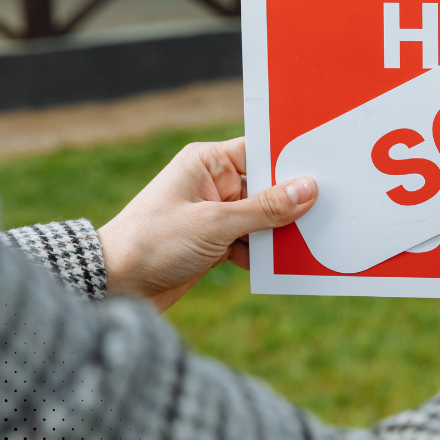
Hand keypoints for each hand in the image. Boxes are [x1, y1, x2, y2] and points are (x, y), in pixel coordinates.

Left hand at [97, 138, 316, 311]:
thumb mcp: (215, 224)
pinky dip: (263, 252)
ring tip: (305, 242)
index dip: (291, 161)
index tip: (325, 170)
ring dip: (278, 232)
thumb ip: (265, 209)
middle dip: (290, 203)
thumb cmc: (153, 243)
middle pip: (266, 187)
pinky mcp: (215, 241)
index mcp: (207, 162)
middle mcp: (212, 183)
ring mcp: (214, 213)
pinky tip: (278, 264)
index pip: (260, 151)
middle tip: (326, 211)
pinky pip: (252, 240)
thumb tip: (308, 189)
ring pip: (262, 217)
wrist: (113, 287)